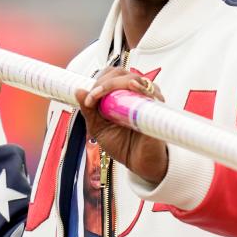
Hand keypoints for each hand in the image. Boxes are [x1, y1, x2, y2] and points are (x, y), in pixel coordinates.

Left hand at [77, 68, 167, 183]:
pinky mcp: (157, 108)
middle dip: (104, 82)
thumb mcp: (99, 128)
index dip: (98, 81)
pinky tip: (131, 88)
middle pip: (121, 73)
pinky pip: (151, 92)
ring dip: (116, 84)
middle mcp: (135, 94)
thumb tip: (78, 91)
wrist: (139, 163)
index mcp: (121, 96)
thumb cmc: (122, 145)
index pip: (110, 75)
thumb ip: (89, 110)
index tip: (89, 99)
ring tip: (103, 96)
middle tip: (94, 96)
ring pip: (134, 79)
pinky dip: (140, 88)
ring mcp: (147, 99)